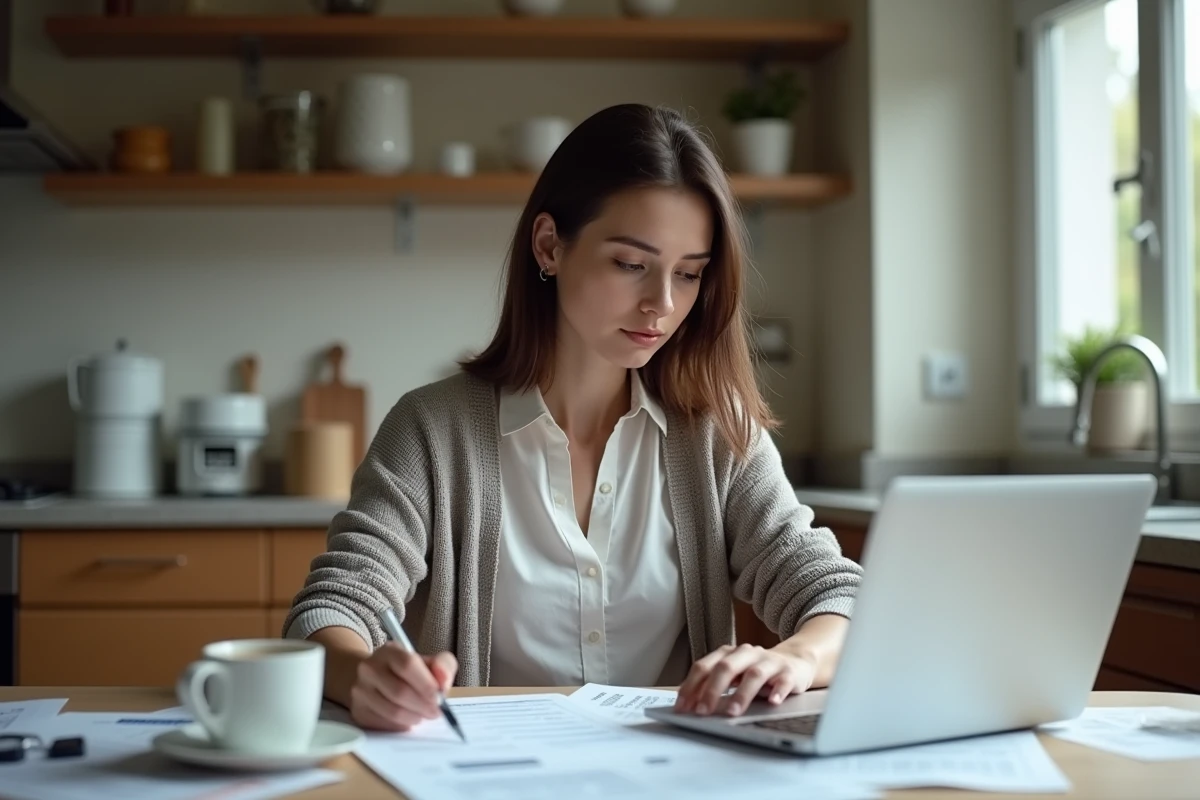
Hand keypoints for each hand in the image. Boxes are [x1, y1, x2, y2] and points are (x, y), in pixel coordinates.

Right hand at [349, 643, 457, 731]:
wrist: (372, 679)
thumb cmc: (406, 672)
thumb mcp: (426, 661)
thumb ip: (442, 666)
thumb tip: (443, 683)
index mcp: (389, 651)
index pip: (407, 665)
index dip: (426, 684)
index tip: (440, 698)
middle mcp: (369, 669)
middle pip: (400, 692)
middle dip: (423, 706)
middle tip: (436, 712)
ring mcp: (360, 691)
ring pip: (392, 711)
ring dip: (414, 717)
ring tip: (423, 715)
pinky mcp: (358, 712)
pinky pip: (384, 724)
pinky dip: (402, 725)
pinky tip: (408, 719)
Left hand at [673, 643, 817, 716]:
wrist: (794, 663)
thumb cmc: (756, 673)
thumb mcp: (733, 676)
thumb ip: (713, 686)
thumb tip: (689, 707)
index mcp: (728, 654)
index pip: (704, 667)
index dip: (690, 686)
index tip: (682, 707)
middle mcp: (746, 654)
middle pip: (726, 667)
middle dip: (711, 690)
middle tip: (702, 712)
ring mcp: (769, 662)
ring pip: (753, 674)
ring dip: (741, 694)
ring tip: (732, 712)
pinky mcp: (789, 672)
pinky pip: (783, 681)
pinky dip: (778, 691)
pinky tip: (773, 702)